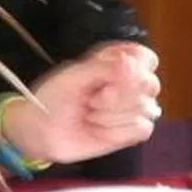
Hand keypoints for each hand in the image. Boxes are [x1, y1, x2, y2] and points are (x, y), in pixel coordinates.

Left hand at [7, 43, 161, 164]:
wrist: (42, 133)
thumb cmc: (53, 99)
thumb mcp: (73, 77)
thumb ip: (104, 68)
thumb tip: (132, 64)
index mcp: (116, 61)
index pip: (146, 58)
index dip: (133, 70)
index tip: (107, 79)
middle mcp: (129, 82)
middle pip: (150, 85)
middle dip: (117, 97)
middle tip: (91, 100)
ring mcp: (132, 107)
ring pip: (145, 109)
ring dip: (109, 116)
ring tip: (89, 114)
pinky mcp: (131, 131)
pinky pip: (142, 129)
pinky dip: (115, 132)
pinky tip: (98, 129)